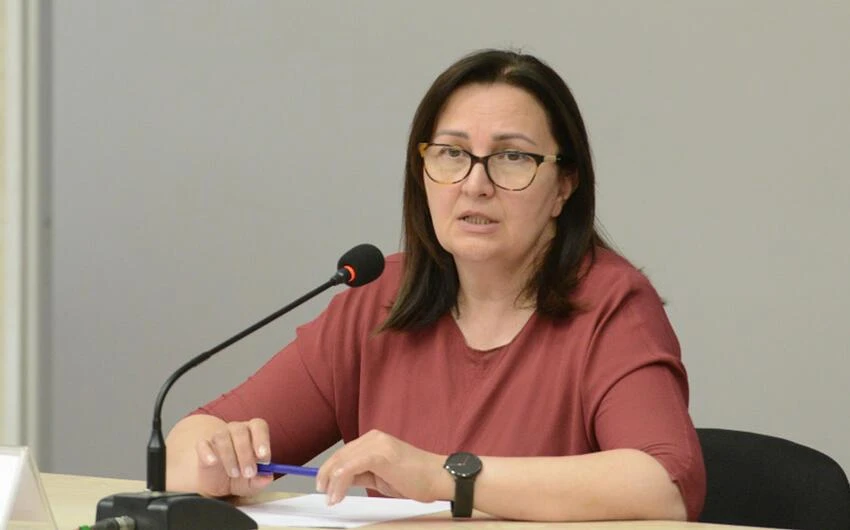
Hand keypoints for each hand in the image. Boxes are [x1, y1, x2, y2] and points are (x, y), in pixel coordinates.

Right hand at [194, 418, 273, 497]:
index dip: (262, 439)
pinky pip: (203, 444)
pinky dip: (208, 453)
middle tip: (249, 473)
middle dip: (246, 454)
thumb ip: (260, 480)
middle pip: (241, 431)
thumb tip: (267, 478)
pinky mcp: (203, 446)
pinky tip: (213, 462)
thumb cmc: (240, 476)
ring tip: (234, 474)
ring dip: (230, 457)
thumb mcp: (252, 482)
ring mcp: (218, 436)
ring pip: (223, 437)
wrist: (217, 482)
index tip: (263, 457)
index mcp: (253, 433)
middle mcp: (236, 430)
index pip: (259, 426)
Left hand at [316, 430, 448, 505]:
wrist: (438, 477)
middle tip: (323, 494)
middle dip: (326, 477)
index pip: (344, 453)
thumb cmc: (416, 479)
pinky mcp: (380, 454)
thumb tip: (341, 481)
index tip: (323, 486)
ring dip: (332, 483)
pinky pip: (351, 467)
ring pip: (343, 462)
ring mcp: (377, 444)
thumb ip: (362, 474)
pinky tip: (338, 494)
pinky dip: (340, 482)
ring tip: (331, 498)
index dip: (329, 470)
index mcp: (374, 440)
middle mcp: (374, 437)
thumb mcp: (382, 477)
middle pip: (340, 455)